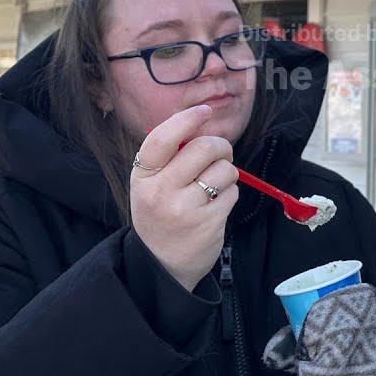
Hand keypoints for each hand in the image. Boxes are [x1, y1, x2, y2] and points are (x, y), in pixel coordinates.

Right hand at [130, 105, 239, 290]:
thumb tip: (200, 127)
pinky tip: (215, 206)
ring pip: (224, 170)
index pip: (163, 138)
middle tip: (220, 154)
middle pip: (203, 148)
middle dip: (220, 147)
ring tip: (213, 187)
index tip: (205, 111)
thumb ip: (169, 158)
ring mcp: (184, 208)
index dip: (186, 120)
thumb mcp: (151, 185)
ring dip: (226, 174)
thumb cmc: (160, 214)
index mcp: (143, 176)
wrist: (161, 264)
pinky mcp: (207, 222)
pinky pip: (232, 192)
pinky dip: (229, 194)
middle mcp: (160, 190)